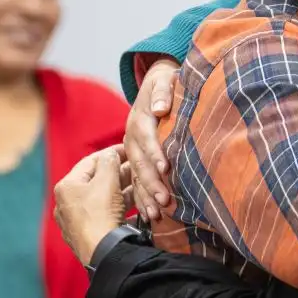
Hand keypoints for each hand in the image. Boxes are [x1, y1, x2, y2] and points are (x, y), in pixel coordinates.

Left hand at [54, 146, 132, 264]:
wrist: (102, 253)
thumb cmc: (101, 213)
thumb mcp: (107, 181)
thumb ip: (109, 162)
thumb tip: (111, 154)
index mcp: (66, 187)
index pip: (90, 162)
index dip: (111, 153)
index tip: (128, 148)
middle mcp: (66, 204)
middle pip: (96, 182)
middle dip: (118, 174)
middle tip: (137, 167)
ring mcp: (75, 222)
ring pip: (102, 200)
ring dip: (121, 192)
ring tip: (140, 185)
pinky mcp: (87, 236)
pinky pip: (104, 216)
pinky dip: (118, 209)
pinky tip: (135, 207)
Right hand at [127, 59, 181, 221]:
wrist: (155, 86)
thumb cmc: (164, 84)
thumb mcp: (163, 80)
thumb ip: (162, 93)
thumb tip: (160, 108)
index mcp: (139, 119)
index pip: (146, 138)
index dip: (155, 153)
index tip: (165, 168)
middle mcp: (132, 138)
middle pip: (139, 163)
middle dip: (151, 182)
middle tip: (164, 199)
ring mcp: (132, 152)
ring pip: (135, 177)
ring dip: (145, 196)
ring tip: (155, 214)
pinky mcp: (135, 161)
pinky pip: (135, 183)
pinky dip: (141, 200)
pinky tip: (149, 216)